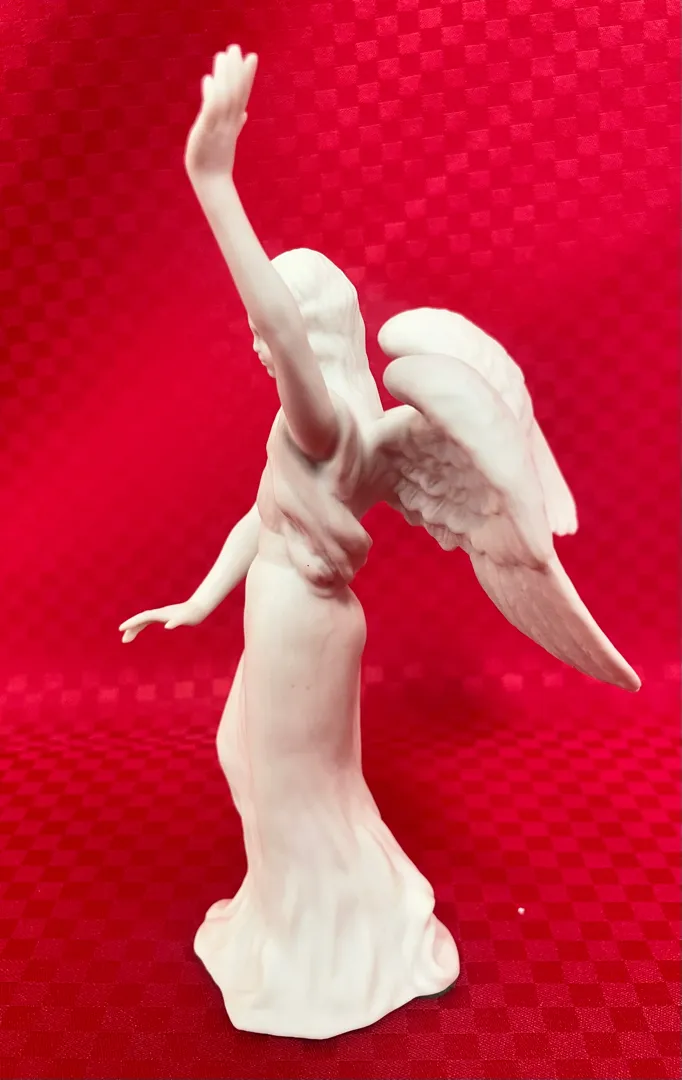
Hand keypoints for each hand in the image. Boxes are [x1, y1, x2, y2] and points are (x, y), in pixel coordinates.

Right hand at [118, 599, 207, 642]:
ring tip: (126, 639)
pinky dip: (141, 626)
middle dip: (131, 628)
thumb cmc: (191, 615)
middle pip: (140, 619)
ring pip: (143, 621)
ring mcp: (160, 615)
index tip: (122, 628)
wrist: (198, 608)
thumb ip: (177, 622)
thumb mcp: (185, 619)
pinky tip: (138, 630)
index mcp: (160, 614)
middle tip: (124, 640)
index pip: (142, 618)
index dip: (132, 623)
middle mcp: (158, 613)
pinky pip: (148, 621)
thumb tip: (168, 626)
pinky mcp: (163, 617)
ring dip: (134, 628)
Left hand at [185, 44, 257, 178]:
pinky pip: (211, 114)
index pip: (242, 96)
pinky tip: (209, 80)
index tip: (252, 57)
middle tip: (236, 47)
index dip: (247, 76)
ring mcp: (218, 129)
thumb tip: (243, 114)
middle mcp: (228, 124)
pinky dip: (212, 97)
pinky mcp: (206, 134)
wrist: (212, 185)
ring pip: (225, 99)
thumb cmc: (216, 165)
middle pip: (236, 94)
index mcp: (233, 123)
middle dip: (236, 70)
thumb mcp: (226, 141)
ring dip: (225, 76)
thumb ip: (235, 125)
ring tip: (223, 55)